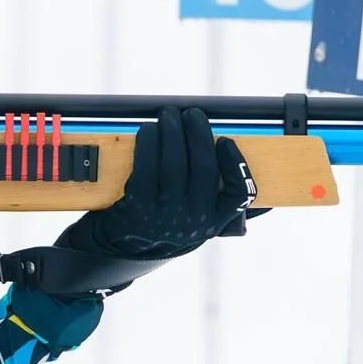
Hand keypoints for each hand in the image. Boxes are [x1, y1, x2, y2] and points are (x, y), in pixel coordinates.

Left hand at [56, 106, 254, 260]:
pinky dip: (149, 142)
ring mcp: (166, 214)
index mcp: (214, 221)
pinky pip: (147, 165)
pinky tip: (149, 130)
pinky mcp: (139, 206)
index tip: (226, 141)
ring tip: (168, 116)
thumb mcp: (195, 221)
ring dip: (171, 130)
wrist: (123, 249)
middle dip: (198, 132)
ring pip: (174, 162)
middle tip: (191, 114)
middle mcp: (194, 220)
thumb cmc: (164, 224)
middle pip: (203, 166)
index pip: (239, 195)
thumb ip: (215, 198)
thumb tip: (231, 157)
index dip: (236, 164)